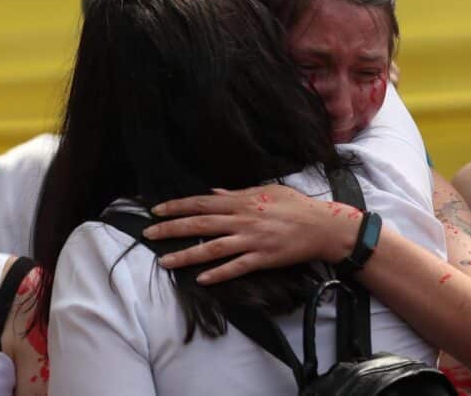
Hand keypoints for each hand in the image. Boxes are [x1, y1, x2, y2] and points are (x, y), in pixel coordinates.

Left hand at [144, 184, 361, 283]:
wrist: (322, 225)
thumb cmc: (295, 205)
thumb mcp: (266, 191)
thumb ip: (238, 194)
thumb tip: (213, 195)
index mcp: (242, 202)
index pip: (201, 204)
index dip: (177, 206)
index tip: (156, 210)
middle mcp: (243, 220)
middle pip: (200, 225)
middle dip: (171, 229)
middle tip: (148, 234)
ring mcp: (252, 240)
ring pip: (212, 248)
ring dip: (186, 255)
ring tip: (164, 261)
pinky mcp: (263, 258)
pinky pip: (237, 267)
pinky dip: (219, 273)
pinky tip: (201, 279)